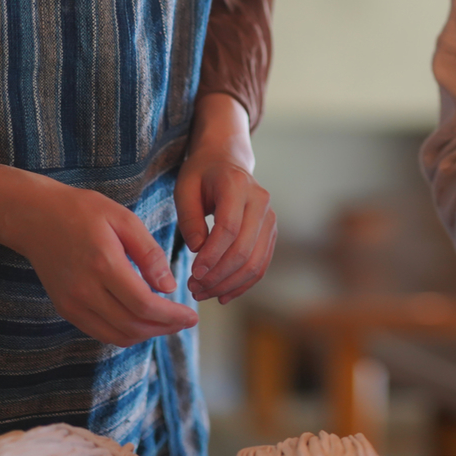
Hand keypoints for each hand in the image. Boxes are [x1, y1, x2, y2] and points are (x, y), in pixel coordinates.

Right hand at [0, 141, 197, 347]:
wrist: (34, 217)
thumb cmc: (82, 212)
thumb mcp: (124, 219)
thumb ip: (149, 253)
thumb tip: (169, 287)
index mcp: (103, 264)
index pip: (144, 305)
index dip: (172, 316)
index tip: (192, 316)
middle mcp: (85, 290)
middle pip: (133, 325)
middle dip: (164, 328)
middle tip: (185, 320)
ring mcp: (72, 303)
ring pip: (117, 335)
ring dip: (147, 334)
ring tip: (167, 323)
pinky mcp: (65, 309)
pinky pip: (101, 332)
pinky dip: (126, 333)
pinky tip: (142, 321)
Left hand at [173, 92, 276, 304]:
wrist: (227, 161)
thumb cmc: (201, 174)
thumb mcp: (185, 188)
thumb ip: (189, 218)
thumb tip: (199, 250)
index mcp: (238, 186)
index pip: (229, 228)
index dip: (212, 255)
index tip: (192, 274)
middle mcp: (261, 201)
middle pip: (245, 249)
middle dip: (218, 275)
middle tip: (193, 289)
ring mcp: (270, 218)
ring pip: (255, 262)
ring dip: (229, 284)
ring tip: (203, 293)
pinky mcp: (270, 233)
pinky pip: (261, 264)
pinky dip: (243, 284)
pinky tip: (223, 295)